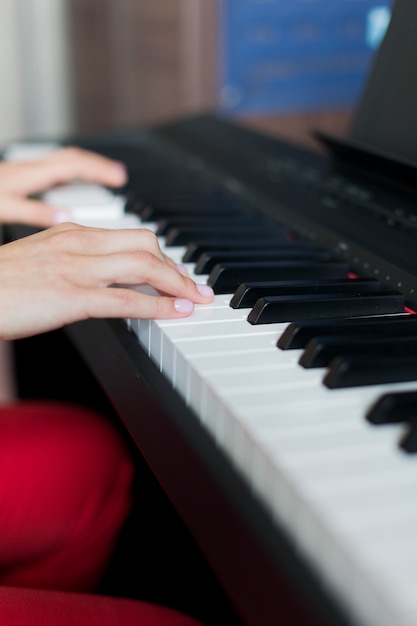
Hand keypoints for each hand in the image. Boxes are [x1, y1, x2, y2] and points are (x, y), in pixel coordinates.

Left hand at [0, 147, 126, 226]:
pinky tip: (70, 189)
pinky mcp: (20, 178)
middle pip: (73, 159)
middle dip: (99, 165)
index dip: (100, 169)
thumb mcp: (6, 207)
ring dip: (86, 169)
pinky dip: (68, 178)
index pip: (74, 164)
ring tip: (103, 179)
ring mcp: (26, 172)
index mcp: (31, 174)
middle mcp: (31, 169)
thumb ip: (36, 212)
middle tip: (120, 176)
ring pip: (63, 163)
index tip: (120, 178)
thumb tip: (66, 216)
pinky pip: (53, 172)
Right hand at [0, 222, 213, 339]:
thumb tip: (105, 284)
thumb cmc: (1, 286)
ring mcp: (76, 269)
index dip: (162, 256)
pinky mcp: (71, 297)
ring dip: (177, 284)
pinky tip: (177, 313)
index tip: (177, 272)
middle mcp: (78, 244)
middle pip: (146, 245)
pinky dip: (159, 307)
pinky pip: (127, 300)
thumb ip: (75, 266)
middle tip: (194, 286)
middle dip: (176, 267)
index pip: (131, 236)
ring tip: (196, 299)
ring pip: (144, 267)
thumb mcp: (42, 264)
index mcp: (72, 234)